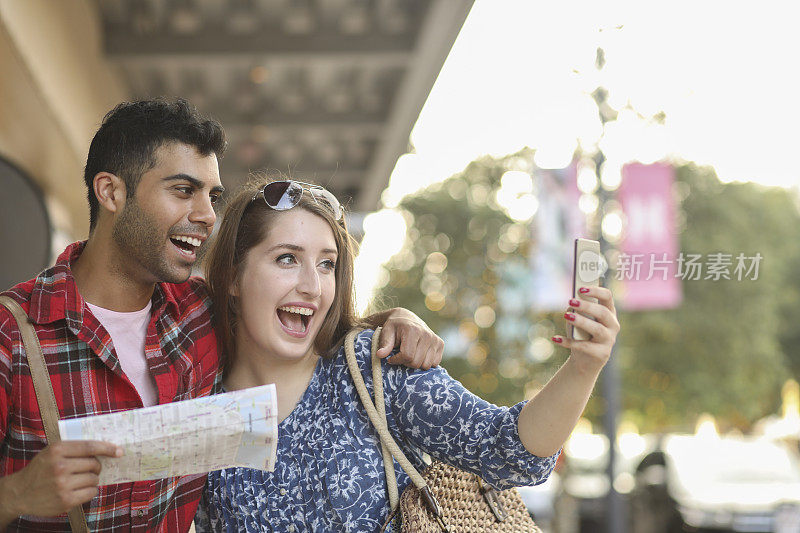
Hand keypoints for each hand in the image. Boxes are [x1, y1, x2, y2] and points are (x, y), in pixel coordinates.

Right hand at [0, 440, 121, 520]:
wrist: (20, 492)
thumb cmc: (41, 469)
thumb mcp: (52, 452)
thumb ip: (74, 448)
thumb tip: (106, 449)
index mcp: (57, 450)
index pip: (90, 447)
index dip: (107, 448)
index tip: (119, 451)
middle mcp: (60, 466)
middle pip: (94, 464)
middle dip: (96, 466)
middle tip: (88, 469)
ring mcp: (63, 485)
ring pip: (94, 479)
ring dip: (92, 479)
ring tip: (78, 480)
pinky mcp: (66, 500)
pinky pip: (91, 493)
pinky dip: (89, 491)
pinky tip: (79, 489)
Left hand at [375, 307, 443, 368]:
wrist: (406, 318)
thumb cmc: (394, 327)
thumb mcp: (386, 332)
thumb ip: (384, 344)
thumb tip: (380, 355)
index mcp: (413, 330)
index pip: (407, 356)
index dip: (397, 360)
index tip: (391, 358)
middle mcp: (427, 334)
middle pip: (416, 362)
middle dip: (406, 362)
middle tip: (401, 355)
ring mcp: (435, 339)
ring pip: (426, 365)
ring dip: (416, 363)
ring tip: (410, 354)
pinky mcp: (440, 344)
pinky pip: (434, 363)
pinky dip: (425, 361)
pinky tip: (419, 353)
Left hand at [552, 287, 619, 372]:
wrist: (584, 361)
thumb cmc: (581, 335)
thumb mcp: (579, 320)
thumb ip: (577, 310)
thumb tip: (571, 305)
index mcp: (609, 312)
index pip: (607, 297)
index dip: (595, 291)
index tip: (580, 289)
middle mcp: (613, 325)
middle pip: (603, 312)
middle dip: (587, 306)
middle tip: (570, 301)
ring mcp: (609, 340)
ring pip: (597, 329)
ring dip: (581, 321)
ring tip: (566, 316)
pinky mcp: (602, 354)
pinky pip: (584, 346)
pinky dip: (568, 342)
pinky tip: (555, 338)